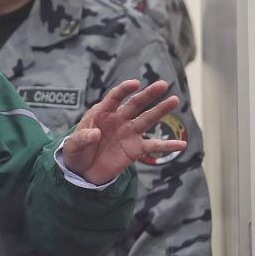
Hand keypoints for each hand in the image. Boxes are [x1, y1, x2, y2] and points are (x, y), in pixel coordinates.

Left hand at [63, 80, 184, 185]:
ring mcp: (129, 133)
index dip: (124, 90)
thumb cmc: (76, 151)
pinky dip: (167, 145)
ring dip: (161, 110)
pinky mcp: (135, 150)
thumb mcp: (73, 145)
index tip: (135, 84)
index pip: (114, 97)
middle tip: (163, 84)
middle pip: (135, 104)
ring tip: (174, 100)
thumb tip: (95, 133)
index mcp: (102, 113)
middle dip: (148, 94)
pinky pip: (153, 147)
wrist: (83, 171)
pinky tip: (181, 145)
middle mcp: (118, 120)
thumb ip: (82, 138)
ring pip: (147, 120)